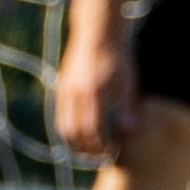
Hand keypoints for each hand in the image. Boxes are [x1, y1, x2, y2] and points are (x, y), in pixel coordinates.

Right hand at [52, 27, 134, 161]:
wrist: (97, 33)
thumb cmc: (118, 58)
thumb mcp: (128, 81)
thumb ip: (128, 107)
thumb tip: (129, 132)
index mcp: (95, 91)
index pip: (93, 129)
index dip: (100, 146)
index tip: (111, 153)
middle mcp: (76, 92)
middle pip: (75, 133)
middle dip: (86, 150)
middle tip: (99, 157)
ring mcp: (65, 90)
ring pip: (63, 127)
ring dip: (74, 144)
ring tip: (88, 151)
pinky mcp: (61, 88)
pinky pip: (60, 116)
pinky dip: (68, 130)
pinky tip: (81, 135)